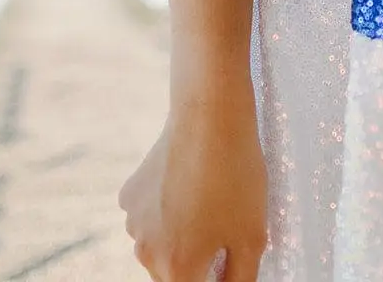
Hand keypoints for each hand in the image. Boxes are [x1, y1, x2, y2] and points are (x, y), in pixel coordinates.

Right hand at [117, 99, 267, 280]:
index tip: (226, 255)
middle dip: (197, 261)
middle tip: (224, 225)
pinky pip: (148, 216)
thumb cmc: (235, 175)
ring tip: (208, 199)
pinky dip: (164, 209)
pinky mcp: (129, 196)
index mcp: (177, 270)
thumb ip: (240, 280)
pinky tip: (186, 182)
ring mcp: (133, 224)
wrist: (209, 116)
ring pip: (159, 245)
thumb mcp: (253, 237)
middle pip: (174, 274)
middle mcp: (147, 254)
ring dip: (179, 234)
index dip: (215, 276)